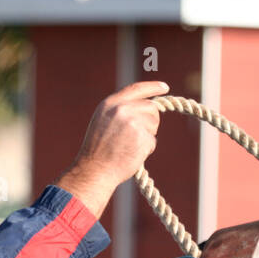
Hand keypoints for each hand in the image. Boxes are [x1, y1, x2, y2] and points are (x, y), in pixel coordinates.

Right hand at [57, 81, 167, 218]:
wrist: (94, 170)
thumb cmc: (97, 150)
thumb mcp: (103, 121)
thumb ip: (120, 111)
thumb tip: (144, 108)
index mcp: (110, 103)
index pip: (136, 89)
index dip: (153, 87)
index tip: (164, 87)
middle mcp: (122, 109)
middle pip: (151, 107)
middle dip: (151, 120)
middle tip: (138, 136)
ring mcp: (132, 122)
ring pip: (153, 124)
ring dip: (147, 136)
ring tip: (128, 146)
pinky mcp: (141, 137)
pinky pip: (152, 141)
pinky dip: (145, 150)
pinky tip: (131, 154)